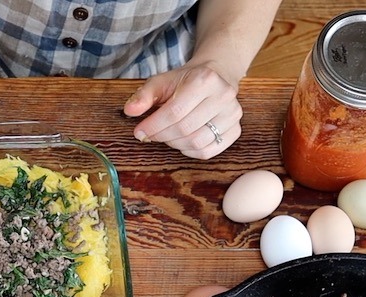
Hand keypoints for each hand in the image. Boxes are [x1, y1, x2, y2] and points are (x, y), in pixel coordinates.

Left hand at [123, 61, 242, 159]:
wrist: (215, 77)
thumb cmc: (186, 81)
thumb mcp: (162, 81)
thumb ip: (144, 95)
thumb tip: (130, 111)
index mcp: (205, 79)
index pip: (175, 111)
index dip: (153, 125)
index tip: (139, 132)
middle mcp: (224, 96)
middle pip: (185, 128)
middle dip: (162, 135)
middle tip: (151, 135)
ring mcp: (233, 115)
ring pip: (196, 142)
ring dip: (174, 144)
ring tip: (167, 135)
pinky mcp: (235, 130)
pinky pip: (208, 151)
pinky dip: (189, 151)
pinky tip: (182, 140)